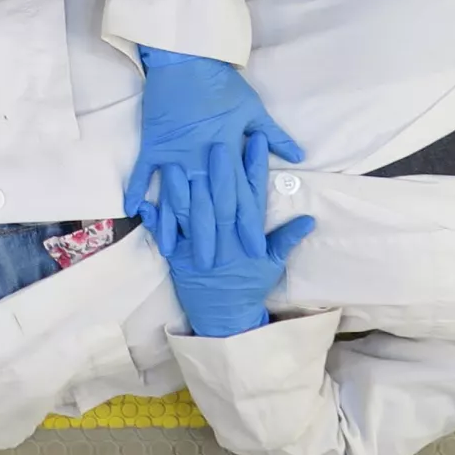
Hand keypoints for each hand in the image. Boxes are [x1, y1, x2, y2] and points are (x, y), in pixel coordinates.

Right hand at [129, 46, 303, 238]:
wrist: (185, 58)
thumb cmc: (222, 82)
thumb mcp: (254, 109)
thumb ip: (274, 136)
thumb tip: (299, 155)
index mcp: (228, 153)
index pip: (241, 197)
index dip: (246, 225)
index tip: (252, 250)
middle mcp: (201, 160)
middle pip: (207, 206)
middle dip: (210, 237)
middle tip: (210, 265)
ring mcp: (174, 154)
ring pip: (176, 197)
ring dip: (176, 225)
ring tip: (176, 251)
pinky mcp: (153, 145)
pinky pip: (142, 174)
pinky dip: (137, 192)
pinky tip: (134, 212)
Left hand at [160, 135, 315, 337]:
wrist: (224, 314)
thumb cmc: (249, 283)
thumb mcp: (272, 263)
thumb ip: (286, 238)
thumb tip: (310, 219)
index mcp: (247, 234)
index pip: (253, 195)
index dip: (255, 167)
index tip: (257, 141)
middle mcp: (224, 237)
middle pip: (221, 199)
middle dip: (221, 171)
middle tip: (221, 140)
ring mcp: (199, 245)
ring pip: (191, 213)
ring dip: (184, 190)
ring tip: (180, 162)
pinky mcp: (179, 254)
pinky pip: (165, 234)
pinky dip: (155, 220)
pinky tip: (145, 202)